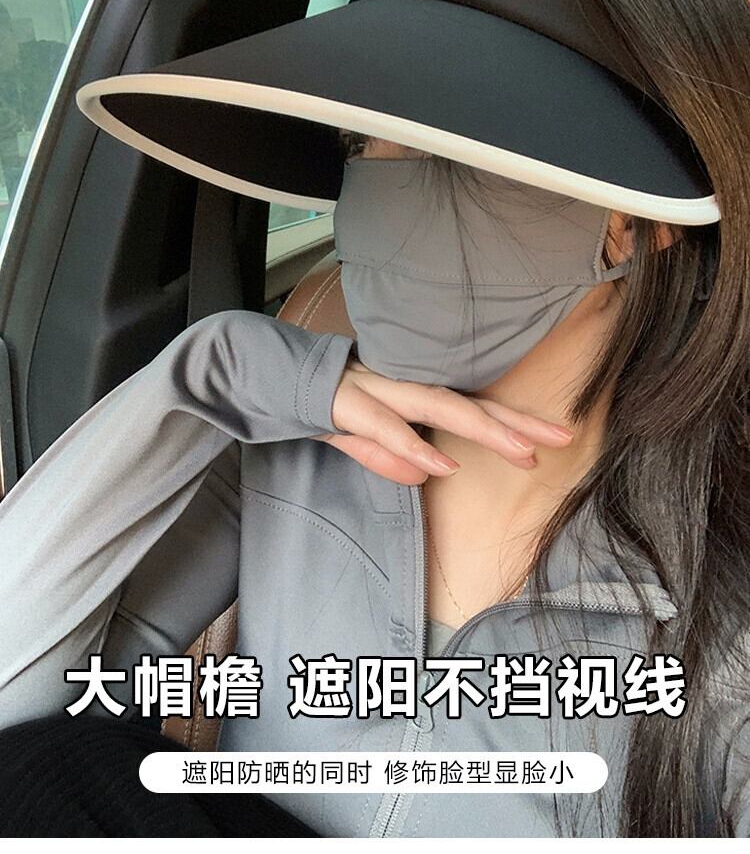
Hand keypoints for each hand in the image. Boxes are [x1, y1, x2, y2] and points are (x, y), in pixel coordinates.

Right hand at [310, 357, 574, 484]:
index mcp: (412, 395)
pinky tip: (442, 464)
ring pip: (441, 407)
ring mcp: (381, 392)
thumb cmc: (321, 403)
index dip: (515, 422)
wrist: (272, 376)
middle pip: (472, 404)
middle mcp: (405, 387)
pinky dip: (414, 446)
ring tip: (522, 451)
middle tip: (562, 437)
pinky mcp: (350, 405)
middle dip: (518, 422)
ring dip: (484, 430)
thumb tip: (422, 478)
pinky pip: (387, 428)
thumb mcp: (360, 437)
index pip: (474, 408)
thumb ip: (389, 455)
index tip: (557, 437)